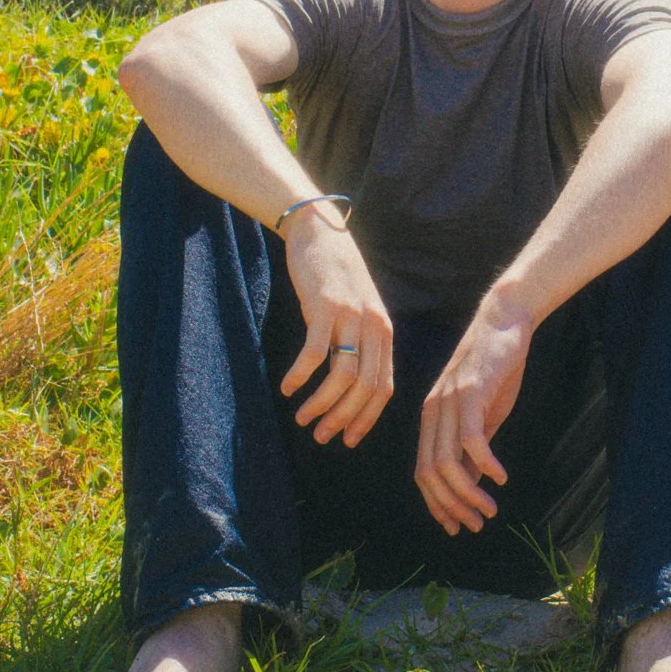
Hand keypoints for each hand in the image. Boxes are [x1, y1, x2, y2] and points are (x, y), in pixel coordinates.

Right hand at [279, 210, 393, 447]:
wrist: (321, 231)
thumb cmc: (337, 275)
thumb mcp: (361, 310)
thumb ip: (363, 342)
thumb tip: (354, 386)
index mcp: (384, 332)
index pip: (384, 388)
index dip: (366, 419)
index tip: (347, 439)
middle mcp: (373, 326)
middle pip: (365, 388)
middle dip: (343, 419)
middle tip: (320, 436)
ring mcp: (350, 316)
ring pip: (342, 376)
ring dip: (321, 404)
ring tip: (301, 417)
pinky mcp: (324, 307)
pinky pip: (314, 353)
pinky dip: (300, 376)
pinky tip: (286, 387)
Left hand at [416, 292, 532, 535]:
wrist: (504, 323)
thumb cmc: (495, 369)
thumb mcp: (483, 415)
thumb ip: (472, 448)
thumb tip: (470, 484)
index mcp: (431, 418)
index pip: (422, 472)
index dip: (437, 504)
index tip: (457, 526)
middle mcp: (433, 411)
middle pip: (430, 473)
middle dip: (452, 506)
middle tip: (477, 523)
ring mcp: (449, 401)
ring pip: (447, 462)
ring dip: (468, 493)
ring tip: (490, 508)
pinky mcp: (470, 392)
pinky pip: (471, 438)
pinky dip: (485, 464)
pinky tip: (501, 477)